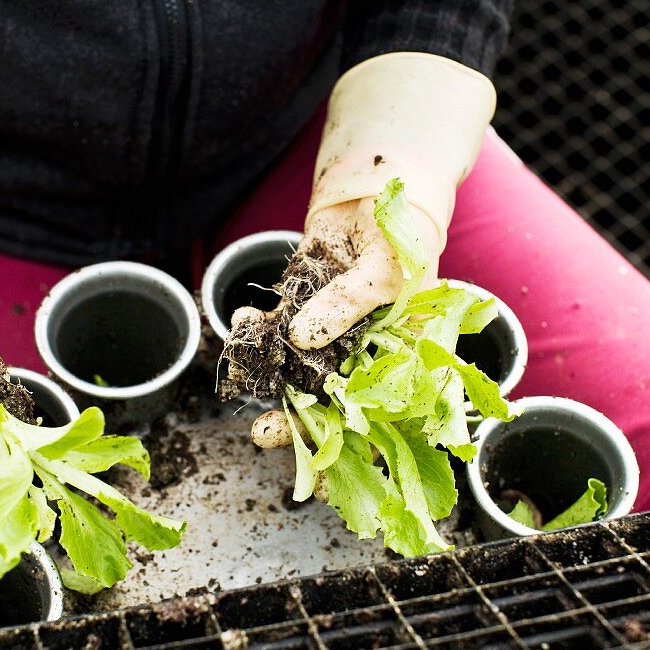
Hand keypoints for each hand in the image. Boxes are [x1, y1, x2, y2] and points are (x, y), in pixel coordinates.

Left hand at [247, 194, 442, 449]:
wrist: (381, 173)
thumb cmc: (406, 226)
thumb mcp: (386, 272)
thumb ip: (345, 308)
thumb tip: (301, 341)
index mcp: (404, 354)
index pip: (383, 417)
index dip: (355, 449)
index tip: (324, 476)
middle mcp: (367, 348)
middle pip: (333, 400)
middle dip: (299, 421)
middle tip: (266, 435)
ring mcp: (332, 325)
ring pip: (298, 367)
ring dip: (270, 376)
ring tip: (245, 379)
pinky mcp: (305, 300)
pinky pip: (277, 324)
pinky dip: (257, 327)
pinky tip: (243, 325)